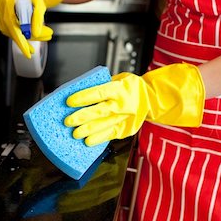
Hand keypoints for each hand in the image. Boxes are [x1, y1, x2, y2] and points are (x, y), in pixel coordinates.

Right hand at [0, 0, 64, 57]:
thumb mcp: (39, 2)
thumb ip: (37, 17)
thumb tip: (34, 34)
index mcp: (8, 1)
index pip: (12, 25)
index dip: (20, 41)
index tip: (27, 52)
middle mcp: (0, 6)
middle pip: (10, 30)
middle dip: (23, 42)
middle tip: (32, 51)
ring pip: (9, 30)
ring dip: (21, 38)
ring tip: (32, 44)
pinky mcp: (0, 14)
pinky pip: (8, 28)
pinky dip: (17, 33)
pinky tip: (26, 37)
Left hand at [64, 63, 205, 145]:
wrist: (152, 99)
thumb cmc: (131, 87)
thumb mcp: (118, 79)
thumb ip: (102, 86)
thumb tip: (78, 93)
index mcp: (119, 89)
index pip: (98, 93)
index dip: (83, 98)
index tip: (69, 101)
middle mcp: (123, 104)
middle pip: (99, 111)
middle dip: (82, 117)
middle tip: (68, 121)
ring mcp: (125, 118)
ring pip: (104, 125)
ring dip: (88, 130)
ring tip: (75, 134)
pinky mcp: (126, 129)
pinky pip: (110, 135)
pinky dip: (98, 138)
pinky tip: (87, 141)